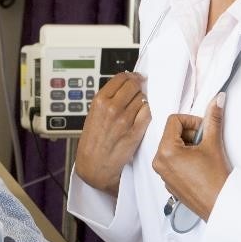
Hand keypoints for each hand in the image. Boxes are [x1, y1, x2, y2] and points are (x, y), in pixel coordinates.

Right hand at [75, 71, 150, 196]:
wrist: (94, 164)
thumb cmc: (93, 142)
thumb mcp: (93, 114)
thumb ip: (107, 99)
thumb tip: (123, 86)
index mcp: (99, 101)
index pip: (121, 78)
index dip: (130, 76)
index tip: (134, 78)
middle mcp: (112, 108)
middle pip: (134, 85)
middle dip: (138, 86)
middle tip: (139, 89)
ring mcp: (125, 119)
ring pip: (142, 98)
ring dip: (142, 100)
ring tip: (137, 106)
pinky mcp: (136, 131)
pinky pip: (147, 113)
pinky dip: (146, 112)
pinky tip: (142, 116)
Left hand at [151, 93, 230, 220]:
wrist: (221, 205)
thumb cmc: (216, 179)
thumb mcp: (213, 144)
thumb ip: (213, 119)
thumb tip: (217, 100)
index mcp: (165, 150)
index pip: (173, 121)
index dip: (191, 121)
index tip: (204, 129)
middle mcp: (159, 162)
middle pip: (171, 133)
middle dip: (189, 134)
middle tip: (205, 142)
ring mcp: (162, 173)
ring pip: (172, 147)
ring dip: (187, 145)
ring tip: (203, 155)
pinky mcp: (168, 182)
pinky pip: (172, 161)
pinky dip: (184, 158)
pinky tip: (199, 166)